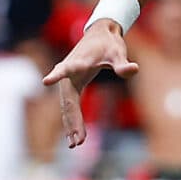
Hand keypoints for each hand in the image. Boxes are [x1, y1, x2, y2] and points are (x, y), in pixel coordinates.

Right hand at [43, 21, 138, 147]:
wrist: (98, 34)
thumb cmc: (107, 43)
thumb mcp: (117, 52)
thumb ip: (122, 63)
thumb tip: (134, 69)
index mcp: (78, 62)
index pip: (65, 69)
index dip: (56, 75)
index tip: (46, 81)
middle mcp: (68, 72)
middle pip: (68, 100)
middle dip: (72, 120)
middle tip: (78, 141)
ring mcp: (68, 81)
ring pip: (67, 106)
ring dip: (71, 124)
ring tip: (76, 144)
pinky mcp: (71, 87)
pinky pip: (70, 107)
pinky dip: (72, 121)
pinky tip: (74, 136)